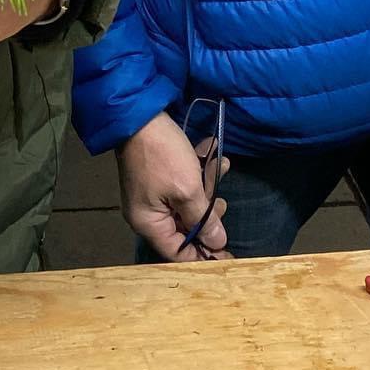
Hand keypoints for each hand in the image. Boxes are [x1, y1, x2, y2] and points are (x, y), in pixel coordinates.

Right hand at [117, 111, 228, 260]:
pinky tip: (210, 151)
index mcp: (149, 223)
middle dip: (207, 212)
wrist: (140, 114)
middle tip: (222, 200)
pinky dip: (197, 171)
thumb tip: (216, 244)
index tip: (228, 253)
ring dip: (206, 185)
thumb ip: (203, 220)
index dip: (204, 254)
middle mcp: (148, 213)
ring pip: (186, 203)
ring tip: (220, 166)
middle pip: (185, 227)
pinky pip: (181, 184)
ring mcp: (152, 194)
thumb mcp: (187, 190)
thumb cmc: (162, 156)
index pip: (178, 253)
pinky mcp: (158, 176)